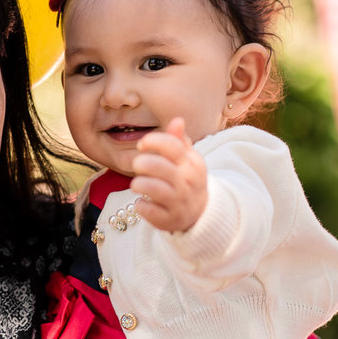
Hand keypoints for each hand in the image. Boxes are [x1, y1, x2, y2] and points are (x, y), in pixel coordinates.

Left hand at [131, 117, 206, 232]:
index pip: (172, 145)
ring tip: (137, 184)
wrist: (200, 212)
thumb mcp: (187, 159)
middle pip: (158, 166)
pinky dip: (141, 206)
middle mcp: (188, 182)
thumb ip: (179, 140)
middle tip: (137, 166)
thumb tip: (177, 119)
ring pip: (153, 188)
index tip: (142, 144)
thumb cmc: (186, 179)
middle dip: (141, 163)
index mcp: (193, 163)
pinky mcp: (170, 219)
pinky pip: (149, 210)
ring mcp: (180, 201)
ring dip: (139, 184)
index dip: (152, 141)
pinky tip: (142, 202)